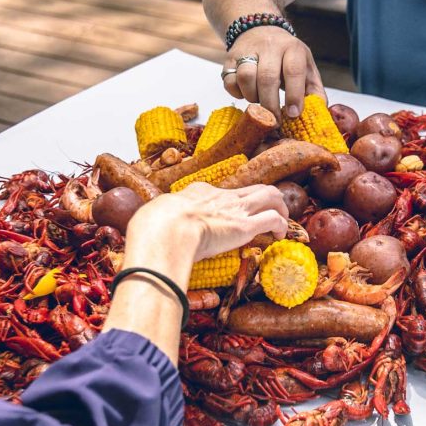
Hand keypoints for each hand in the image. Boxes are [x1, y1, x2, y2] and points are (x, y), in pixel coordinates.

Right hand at [123, 184, 288, 288]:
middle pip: (255, 187)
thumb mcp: (152, 219)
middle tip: (270, 214)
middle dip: (266, 199)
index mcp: (198, 193)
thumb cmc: (152, 226)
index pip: (221, 192)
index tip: (231, 214)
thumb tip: (143, 236)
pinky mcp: (245, 226)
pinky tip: (279, 238)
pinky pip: (274, 219)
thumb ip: (154, 225)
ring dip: (280, 208)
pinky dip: (281, 226)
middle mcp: (222, 196)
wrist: (165, 228)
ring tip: (281, 224)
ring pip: (271, 194)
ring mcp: (236, 209)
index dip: (230, 202)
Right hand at [222, 26, 326, 119]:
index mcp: (292, 48)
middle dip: (271, 104)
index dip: (294, 94)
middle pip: (267, 77)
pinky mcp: (230, 58)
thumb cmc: (287, 56)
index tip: (293, 114)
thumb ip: (314, 89)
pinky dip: (237, 93)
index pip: (293, 70)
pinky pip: (229, 80)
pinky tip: (246, 94)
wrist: (260, 30)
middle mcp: (270, 46)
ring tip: (260, 103)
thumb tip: (320, 111)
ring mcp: (247, 51)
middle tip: (274, 121)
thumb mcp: (306, 66)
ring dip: (252, 97)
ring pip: (246, 77)